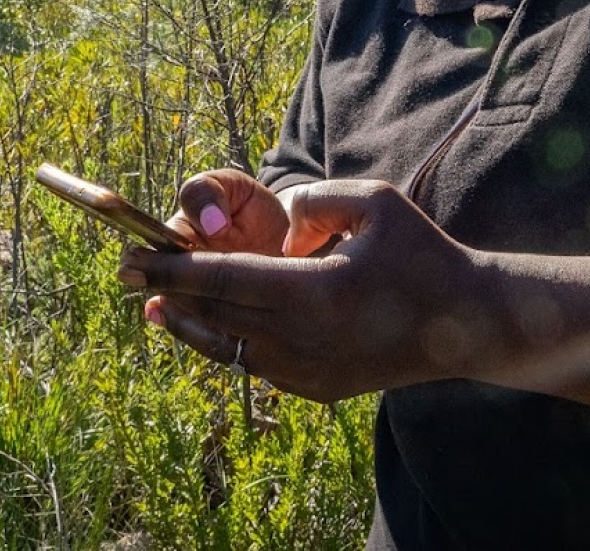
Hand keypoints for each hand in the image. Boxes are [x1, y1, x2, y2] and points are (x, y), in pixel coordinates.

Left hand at [120, 179, 490, 401]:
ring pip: (228, 346)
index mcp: (315, 293)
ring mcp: (309, 372)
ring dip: (188, 322)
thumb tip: (277, 225)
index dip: (171, 267)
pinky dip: (225, 343)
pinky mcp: (317, 389)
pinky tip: (208, 325)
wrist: (465, 324)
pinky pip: (255, 364)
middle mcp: (304, 340)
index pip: (221, 280)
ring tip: (154, 301)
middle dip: (166, 291)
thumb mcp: (374, 201)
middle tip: (124, 270)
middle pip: (214, 315)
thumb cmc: (422, 255)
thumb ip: (314, 199)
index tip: (132, 256)